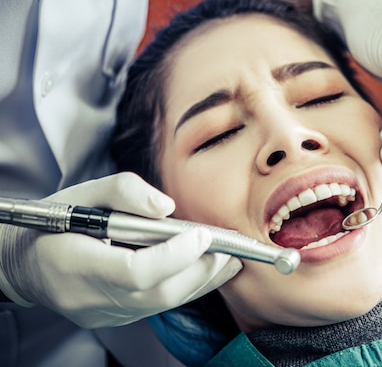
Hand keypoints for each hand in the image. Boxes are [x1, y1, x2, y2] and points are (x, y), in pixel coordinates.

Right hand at [0, 172, 241, 327]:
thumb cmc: (55, 224)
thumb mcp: (83, 193)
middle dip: (200, 270)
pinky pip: (158, 307)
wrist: (25, 263)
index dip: (174, 255)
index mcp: (78, 265)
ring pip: (164, 305)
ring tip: (229, 259)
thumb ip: (125, 191)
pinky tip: (206, 270)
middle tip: (229, 249)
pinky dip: (187, 287)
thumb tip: (167, 206)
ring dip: (201, 281)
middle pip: (158, 294)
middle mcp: (92, 298)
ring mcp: (104, 313)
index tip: (202, 234)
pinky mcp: (116, 317)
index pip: (135, 272)